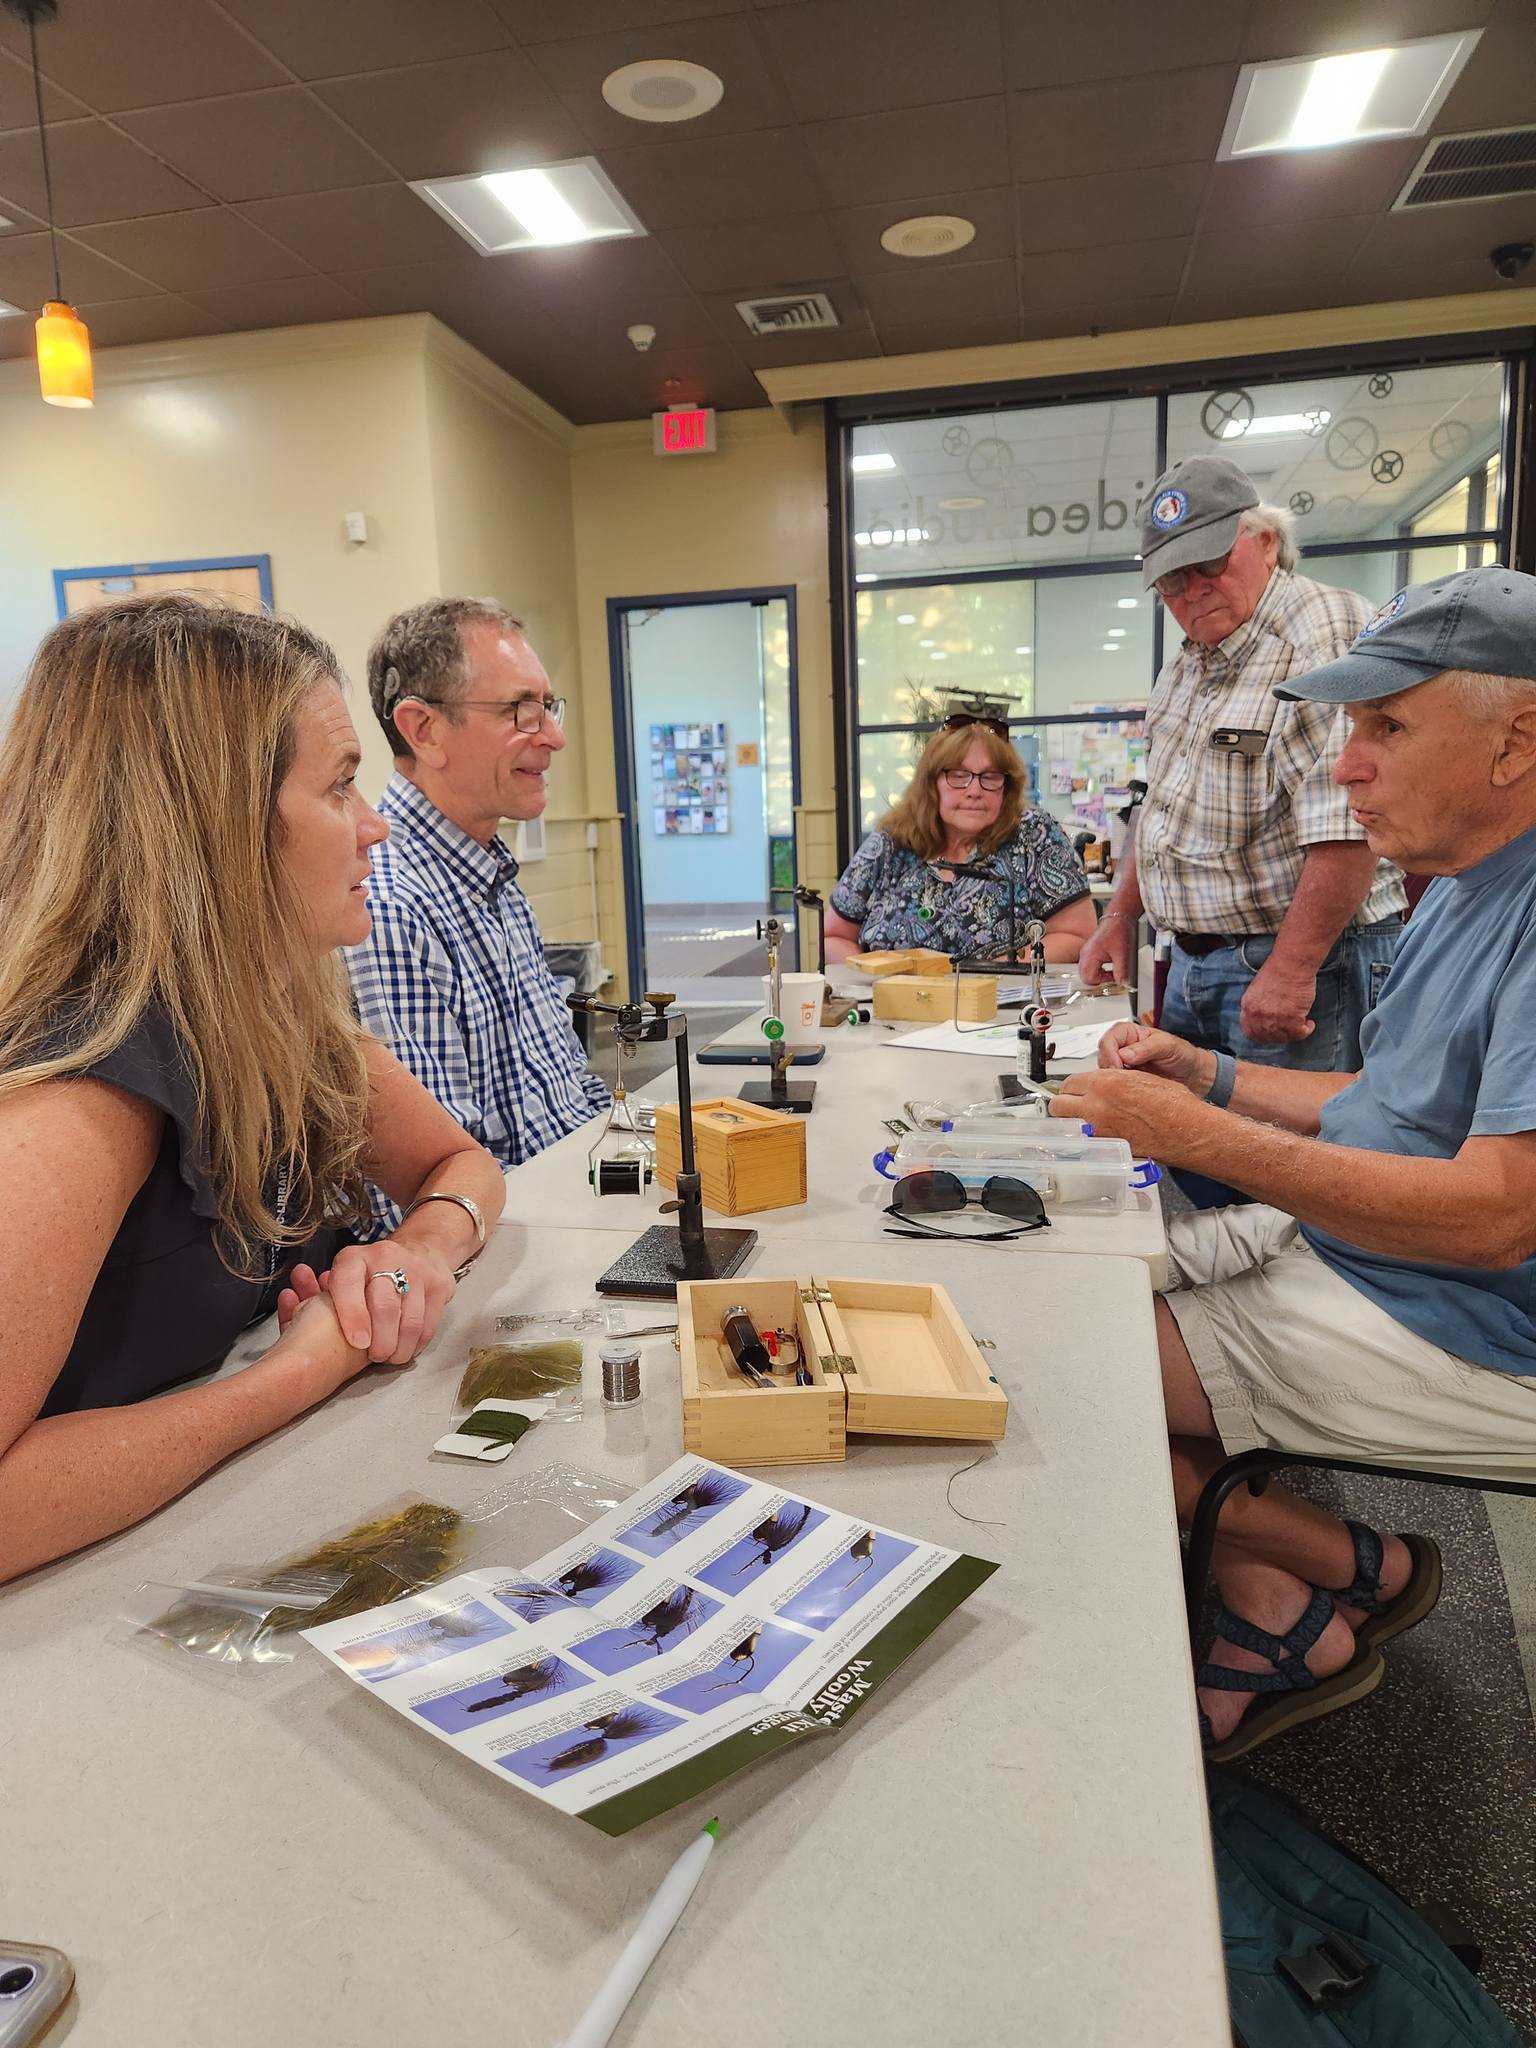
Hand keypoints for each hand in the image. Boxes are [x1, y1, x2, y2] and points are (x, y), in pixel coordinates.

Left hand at [286, 1240, 457, 1365]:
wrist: (421, 1250)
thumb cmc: (369, 1277)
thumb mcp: (339, 1280)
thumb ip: (310, 1295)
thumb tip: (288, 1299)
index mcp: (353, 1259)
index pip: (349, 1284)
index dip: (352, 1316)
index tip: (357, 1344)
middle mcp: (385, 1258)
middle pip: (384, 1305)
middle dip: (380, 1340)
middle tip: (376, 1358)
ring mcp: (416, 1269)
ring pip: (409, 1318)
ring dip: (400, 1346)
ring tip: (391, 1358)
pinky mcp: (439, 1284)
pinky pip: (428, 1322)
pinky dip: (417, 1342)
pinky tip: (407, 1348)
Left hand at [1047, 1067, 1204, 1158]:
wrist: (1188, 1130)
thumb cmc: (1173, 1105)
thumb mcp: (1137, 1078)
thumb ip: (1110, 1080)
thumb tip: (1096, 1085)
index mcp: (1105, 1083)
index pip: (1069, 1082)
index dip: (1074, 1087)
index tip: (1077, 1091)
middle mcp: (1097, 1105)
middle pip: (1058, 1104)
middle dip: (1065, 1104)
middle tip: (1075, 1106)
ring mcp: (1099, 1130)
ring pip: (1066, 1125)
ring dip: (1070, 1122)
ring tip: (1084, 1121)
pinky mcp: (1106, 1148)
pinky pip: (1083, 1142)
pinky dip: (1085, 1138)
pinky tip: (1097, 1136)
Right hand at [1077, 914, 1131, 988]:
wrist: (1119, 918)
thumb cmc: (1119, 931)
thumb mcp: (1122, 955)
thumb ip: (1121, 972)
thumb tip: (1123, 984)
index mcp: (1090, 956)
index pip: (1089, 979)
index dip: (1102, 982)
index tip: (1113, 979)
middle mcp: (1085, 954)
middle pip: (1085, 977)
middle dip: (1099, 980)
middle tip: (1111, 976)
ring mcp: (1086, 952)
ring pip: (1087, 972)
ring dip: (1099, 974)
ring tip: (1111, 970)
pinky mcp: (1090, 950)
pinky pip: (1090, 965)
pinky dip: (1098, 968)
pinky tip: (1108, 964)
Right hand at [1098, 1020, 1207, 1090]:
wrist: (1194, 1076)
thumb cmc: (1183, 1056)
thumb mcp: (1169, 1046)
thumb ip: (1147, 1048)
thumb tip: (1125, 1054)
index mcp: (1129, 1033)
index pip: (1108, 1040)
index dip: (1110, 1054)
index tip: (1118, 1067)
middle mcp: (1122, 1049)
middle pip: (1103, 1058)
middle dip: (1110, 1070)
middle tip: (1122, 1081)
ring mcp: (1122, 1067)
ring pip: (1105, 1074)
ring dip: (1113, 1082)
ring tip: (1130, 1087)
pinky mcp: (1125, 1083)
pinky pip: (1114, 1087)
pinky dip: (1118, 1091)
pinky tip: (1130, 1094)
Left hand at [1239, 955, 1316, 1044]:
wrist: (1291, 963)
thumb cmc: (1278, 969)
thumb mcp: (1258, 988)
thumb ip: (1258, 1005)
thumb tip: (1265, 1018)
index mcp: (1248, 1006)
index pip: (1250, 1031)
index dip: (1261, 1035)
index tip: (1270, 1035)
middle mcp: (1258, 1016)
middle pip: (1267, 1037)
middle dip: (1278, 1036)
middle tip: (1288, 1030)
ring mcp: (1274, 1019)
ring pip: (1284, 1037)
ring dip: (1293, 1033)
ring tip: (1301, 1024)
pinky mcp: (1292, 1019)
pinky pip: (1299, 1034)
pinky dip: (1306, 1030)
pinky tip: (1309, 1023)